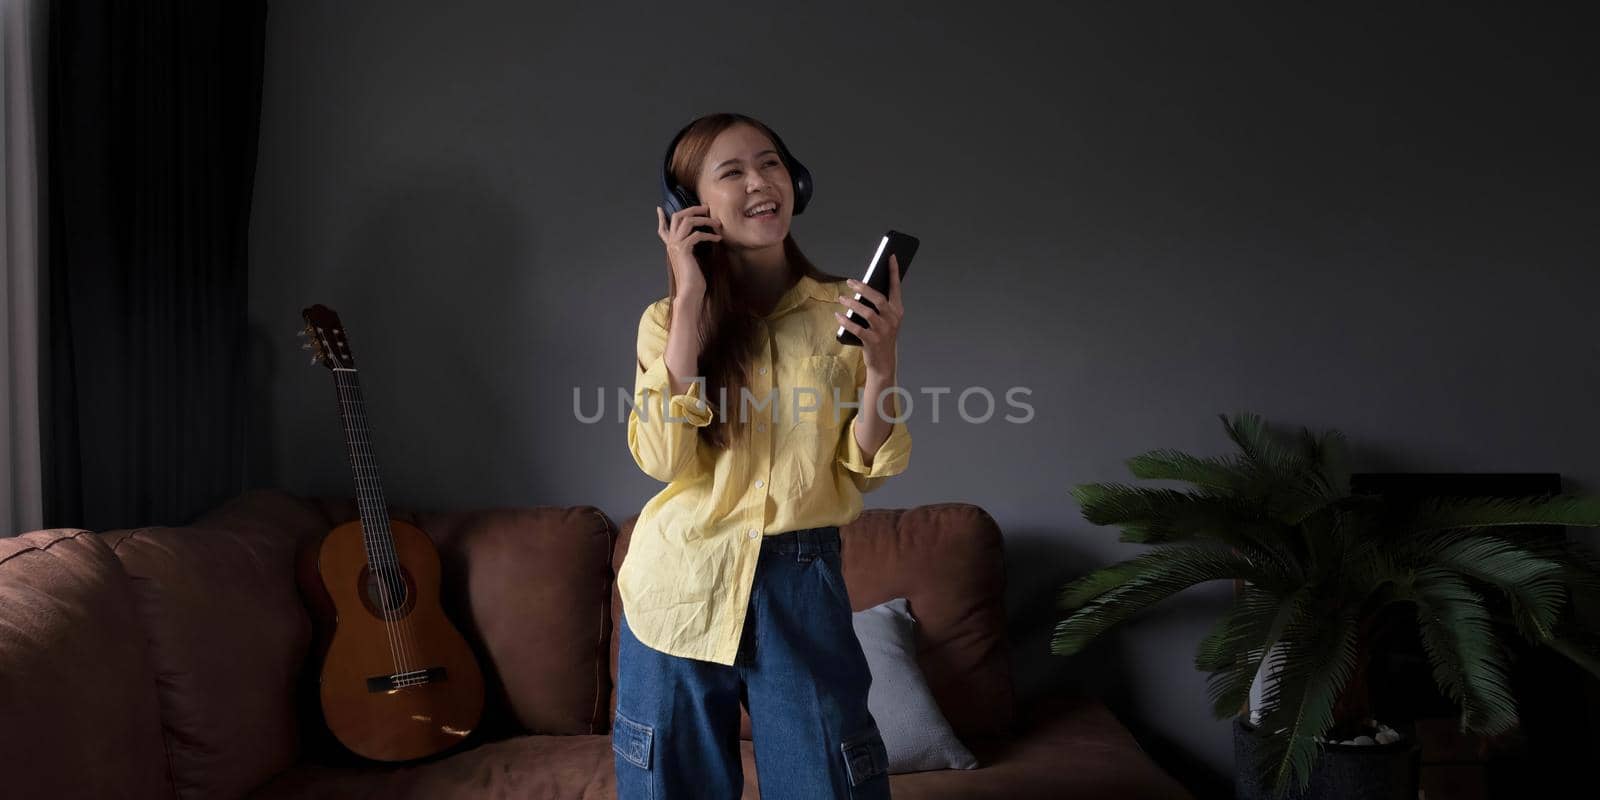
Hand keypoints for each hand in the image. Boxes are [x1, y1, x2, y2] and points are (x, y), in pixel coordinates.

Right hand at [657, 204, 720, 300]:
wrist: (690, 292)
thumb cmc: (693, 279)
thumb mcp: (691, 260)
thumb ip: (690, 249)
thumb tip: (697, 240)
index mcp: (671, 246)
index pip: (662, 229)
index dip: (661, 218)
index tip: (659, 208)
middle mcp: (671, 243)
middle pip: (678, 216)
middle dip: (693, 209)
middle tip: (707, 208)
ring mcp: (676, 245)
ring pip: (688, 221)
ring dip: (705, 220)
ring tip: (718, 224)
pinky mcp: (683, 250)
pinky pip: (697, 235)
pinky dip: (710, 235)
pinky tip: (718, 239)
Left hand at [833, 253, 903, 377]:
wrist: (883, 363)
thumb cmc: (882, 337)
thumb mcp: (886, 320)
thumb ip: (879, 306)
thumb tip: (864, 287)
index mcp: (897, 311)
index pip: (896, 288)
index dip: (893, 272)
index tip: (890, 257)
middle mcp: (893, 319)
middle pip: (878, 298)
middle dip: (863, 288)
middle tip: (850, 281)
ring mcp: (883, 331)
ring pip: (867, 312)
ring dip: (852, 304)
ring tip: (841, 298)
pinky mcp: (873, 341)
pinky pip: (857, 328)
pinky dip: (845, 321)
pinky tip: (838, 315)